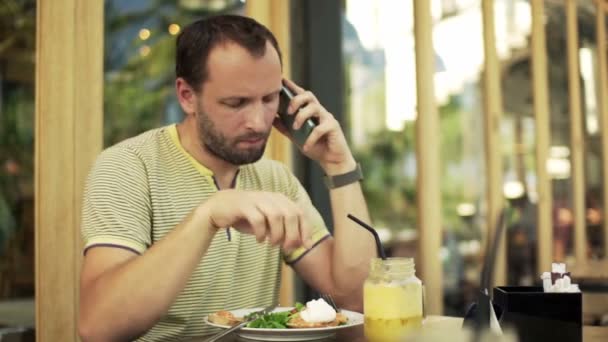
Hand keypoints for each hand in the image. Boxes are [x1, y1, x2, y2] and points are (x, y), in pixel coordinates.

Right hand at [197, 189, 313, 252]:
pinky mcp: (244, 205)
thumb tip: (303, 244)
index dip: (306, 230)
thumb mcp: (269, 224)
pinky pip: (258, 219)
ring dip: (277, 234)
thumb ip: (286, 231)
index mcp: (280, 199)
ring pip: (276, 216)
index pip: (300, 213)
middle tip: (286, 249)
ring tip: (272, 244)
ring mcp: (257, 199)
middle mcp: (271, 197)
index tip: (305, 246)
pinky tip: (260, 240)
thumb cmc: (247, 217)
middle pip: (291, 215)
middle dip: (292, 235)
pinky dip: (261, 233)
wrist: (219, 208)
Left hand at [274, 79, 355, 174]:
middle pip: (309, 95)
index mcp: (310, 111)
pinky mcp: (333, 127)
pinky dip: (311, 138)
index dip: (292, 86)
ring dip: (302, 116)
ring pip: (315, 107)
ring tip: (295, 127)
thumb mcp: (296, 137)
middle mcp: (319, 111)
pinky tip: (306, 147)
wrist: (331, 161)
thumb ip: (285, 127)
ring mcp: (327, 118)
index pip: (301, 94)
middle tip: (288, 112)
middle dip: (296, 100)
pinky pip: (320, 128)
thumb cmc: (315, 146)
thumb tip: (271, 118)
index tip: (281, 80)